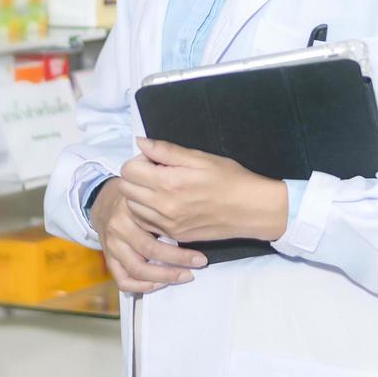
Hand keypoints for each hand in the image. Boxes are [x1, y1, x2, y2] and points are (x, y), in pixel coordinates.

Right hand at [92, 177, 207, 293]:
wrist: (104, 201)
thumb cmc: (133, 198)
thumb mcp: (149, 194)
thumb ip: (165, 208)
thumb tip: (195, 223)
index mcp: (131, 209)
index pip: (158, 230)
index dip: (182, 244)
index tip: (201, 256)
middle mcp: (119, 228)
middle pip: (150, 251)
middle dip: (178, 261)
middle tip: (198, 264)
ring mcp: (112, 246)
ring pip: (136, 270)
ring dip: (162, 277)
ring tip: (182, 276)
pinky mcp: (109, 259)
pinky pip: (123, 280)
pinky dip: (141, 287)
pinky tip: (159, 283)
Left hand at [118, 138, 288, 243]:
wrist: (251, 209)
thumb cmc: (230, 178)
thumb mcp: (200, 158)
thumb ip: (166, 151)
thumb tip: (140, 142)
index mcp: (168, 183)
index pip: (129, 170)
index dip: (139, 160)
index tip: (156, 160)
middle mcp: (163, 206)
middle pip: (126, 189)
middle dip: (136, 177)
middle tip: (156, 172)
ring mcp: (167, 224)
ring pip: (132, 208)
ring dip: (139, 195)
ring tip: (160, 188)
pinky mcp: (173, 234)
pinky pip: (146, 223)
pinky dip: (147, 212)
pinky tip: (165, 204)